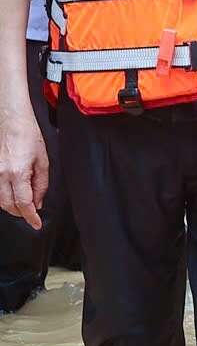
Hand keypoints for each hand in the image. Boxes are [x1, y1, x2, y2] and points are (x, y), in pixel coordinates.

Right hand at [0, 110, 46, 230]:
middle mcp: (2, 175)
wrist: (10, 121)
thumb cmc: (29, 136)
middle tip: (32, 215)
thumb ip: (41, 184)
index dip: (31, 217)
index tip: (37, 224)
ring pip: (0, 200)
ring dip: (12, 207)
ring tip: (24, 206)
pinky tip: (13, 195)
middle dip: (21, 213)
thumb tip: (38, 202)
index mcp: (18, 173)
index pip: (24, 204)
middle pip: (9, 205)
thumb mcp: (43, 161)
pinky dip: (4, 197)